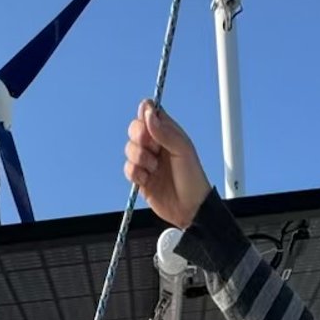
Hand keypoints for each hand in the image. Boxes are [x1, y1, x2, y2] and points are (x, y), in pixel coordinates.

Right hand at [124, 100, 211, 228]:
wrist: (190, 207)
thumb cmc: (192, 177)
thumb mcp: (182, 149)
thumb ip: (164, 131)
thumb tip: (148, 113)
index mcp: (167, 132)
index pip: (149, 112)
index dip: (145, 114)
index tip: (150, 123)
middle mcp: (155, 144)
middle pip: (134, 128)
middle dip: (140, 137)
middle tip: (154, 148)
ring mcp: (146, 161)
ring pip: (129, 149)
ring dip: (140, 158)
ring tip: (155, 168)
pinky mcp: (140, 178)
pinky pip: (128, 169)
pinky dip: (136, 173)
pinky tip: (148, 180)